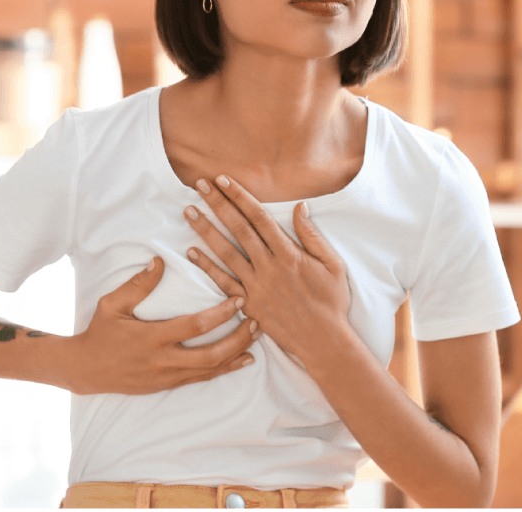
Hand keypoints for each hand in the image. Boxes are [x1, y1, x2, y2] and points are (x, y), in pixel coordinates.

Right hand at [64, 256, 259, 394]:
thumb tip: (160, 261)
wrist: (85, 370)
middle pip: (211, 355)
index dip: (220, 314)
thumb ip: (138, 284)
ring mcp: (167, 377)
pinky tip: (242, 360)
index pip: (195, 327)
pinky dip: (225, 369)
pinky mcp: (168, 385)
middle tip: (257, 322)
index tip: (239, 300)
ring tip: (256, 338)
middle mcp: (163, 360)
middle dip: (238, 339)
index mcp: (151, 338)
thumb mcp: (112, 304)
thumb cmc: (100, 332)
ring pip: (210, 370)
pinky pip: (202, 378)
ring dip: (236, 354)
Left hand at [184, 175, 351, 365]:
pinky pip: (223, 282)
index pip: (259, 217)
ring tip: (189, 211)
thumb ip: (312, 235)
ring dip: (206, 230)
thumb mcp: (332, 264)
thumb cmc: (331, 300)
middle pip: (238, 228)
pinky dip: (206, 267)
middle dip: (218, 204)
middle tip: (200, 185)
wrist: (323, 340)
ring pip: (225, 252)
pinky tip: (191, 251)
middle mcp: (269, 266)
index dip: (240, 197)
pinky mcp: (248, 304)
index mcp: (289, 253)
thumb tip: (299, 207)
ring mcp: (256, 286)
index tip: (224, 180)